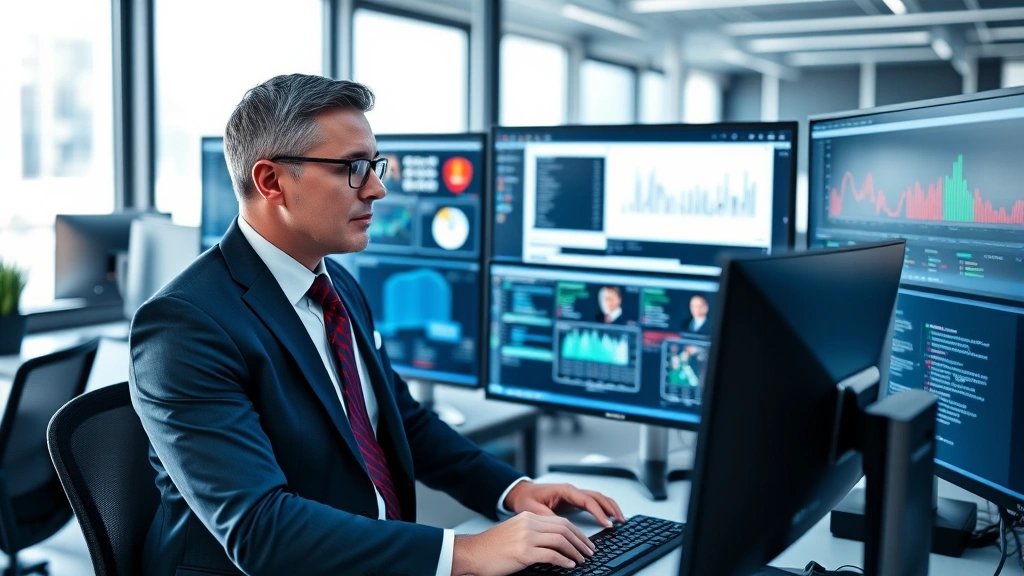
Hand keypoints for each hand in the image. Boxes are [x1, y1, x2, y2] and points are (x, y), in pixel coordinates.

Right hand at [451, 512, 594, 575]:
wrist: (473, 553)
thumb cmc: (492, 547)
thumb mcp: (515, 532)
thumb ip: (533, 532)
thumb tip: (556, 543)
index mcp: (528, 517)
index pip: (560, 521)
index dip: (576, 532)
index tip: (585, 542)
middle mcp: (529, 524)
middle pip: (564, 529)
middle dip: (580, 541)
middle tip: (590, 552)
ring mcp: (526, 537)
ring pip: (560, 540)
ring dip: (575, 552)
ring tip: (582, 560)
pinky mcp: (524, 553)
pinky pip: (551, 555)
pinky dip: (564, 561)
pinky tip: (569, 566)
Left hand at [503, 481, 625, 527]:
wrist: (522, 493)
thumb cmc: (526, 498)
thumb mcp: (532, 508)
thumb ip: (546, 515)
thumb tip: (558, 524)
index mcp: (564, 490)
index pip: (587, 500)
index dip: (599, 512)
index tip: (607, 523)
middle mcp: (572, 491)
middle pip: (598, 497)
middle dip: (611, 508)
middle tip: (621, 521)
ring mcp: (574, 495)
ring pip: (598, 498)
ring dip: (610, 507)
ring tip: (621, 519)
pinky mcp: (574, 501)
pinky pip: (593, 503)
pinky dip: (604, 509)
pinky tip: (609, 517)